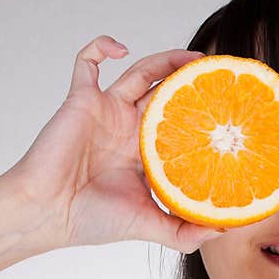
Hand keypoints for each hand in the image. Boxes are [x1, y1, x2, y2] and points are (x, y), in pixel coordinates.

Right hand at [4, 35, 223, 252]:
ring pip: (141, 73)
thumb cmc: (91, 219)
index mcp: (147, 154)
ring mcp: (107, 111)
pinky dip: (100, 47)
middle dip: (193, 82)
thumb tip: (224, 228)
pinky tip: (120, 48)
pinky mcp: (82, 99)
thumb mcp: (149, 225)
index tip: (231, 110)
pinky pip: (86, 62)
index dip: (205, 117)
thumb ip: (184, 231)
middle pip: (169, 94)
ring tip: (194, 57)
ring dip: (166, 60)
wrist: (47, 213)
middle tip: (218, 74)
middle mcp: (130, 129)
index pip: (183, 126)